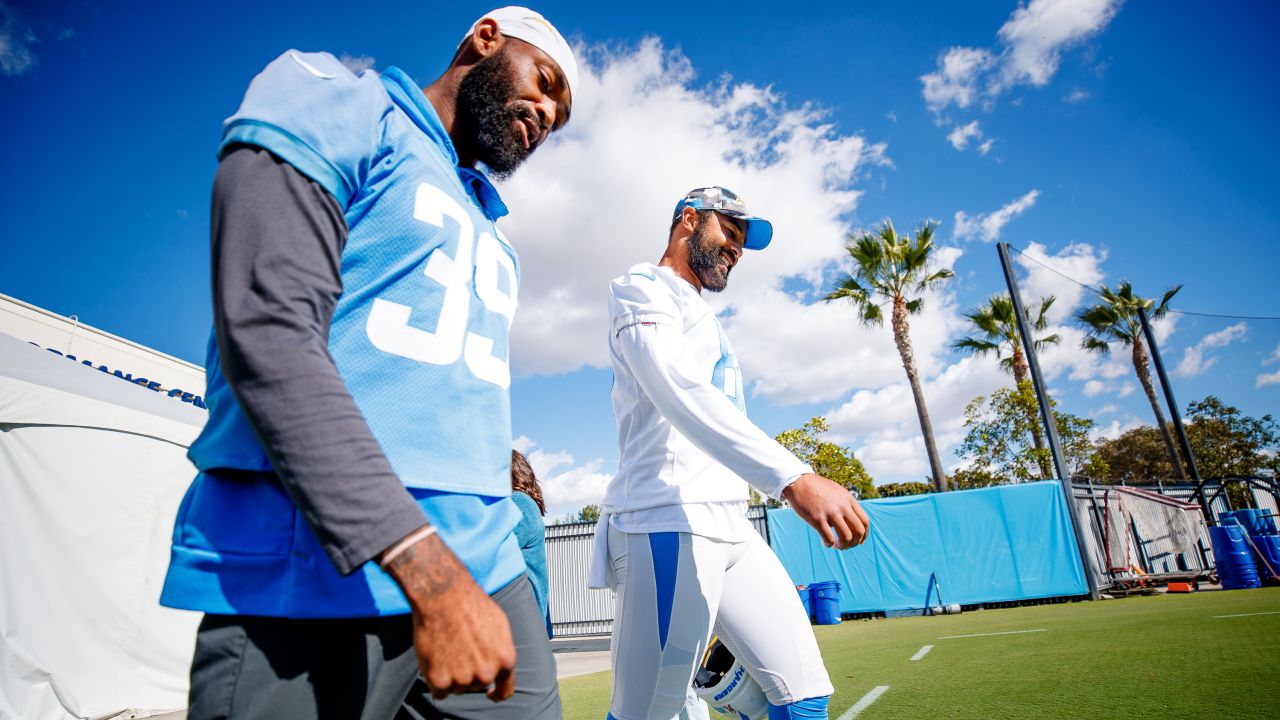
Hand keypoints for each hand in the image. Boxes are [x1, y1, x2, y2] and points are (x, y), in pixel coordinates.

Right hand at [383, 532, 516, 701]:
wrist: (443, 595)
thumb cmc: (470, 603)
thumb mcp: (500, 624)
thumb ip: (501, 650)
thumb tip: (499, 664)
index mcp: (505, 659)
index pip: (505, 690)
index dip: (497, 694)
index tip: (490, 695)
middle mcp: (487, 673)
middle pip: (476, 685)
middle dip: (469, 672)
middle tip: (458, 648)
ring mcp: (463, 679)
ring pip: (457, 688)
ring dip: (451, 675)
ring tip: (446, 647)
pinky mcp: (440, 680)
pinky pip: (439, 692)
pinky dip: (435, 680)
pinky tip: (435, 659)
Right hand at [781, 473, 870, 549]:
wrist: (798, 481)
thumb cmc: (817, 488)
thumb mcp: (837, 492)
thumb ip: (846, 504)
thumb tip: (852, 522)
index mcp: (849, 499)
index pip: (865, 521)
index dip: (864, 535)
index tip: (858, 540)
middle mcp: (842, 506)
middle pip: (858, 531)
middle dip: (854, 543)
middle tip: (846, 545)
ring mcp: (830, 512)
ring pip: (846, 537)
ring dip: (843, 546)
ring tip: (836, 545)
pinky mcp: (817, 519)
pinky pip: (829, 538)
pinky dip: (829, 544)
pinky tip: (825, 542)